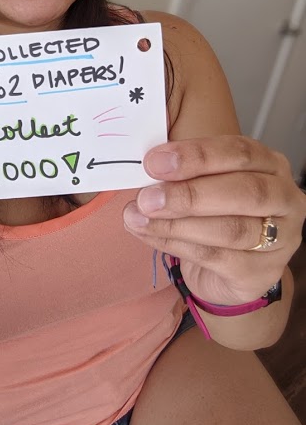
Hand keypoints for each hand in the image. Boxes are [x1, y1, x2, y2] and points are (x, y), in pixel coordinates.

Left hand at [123, 135, 305, 305]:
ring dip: (177, 224)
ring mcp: (280, 239)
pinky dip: (176, 245)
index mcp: (270, 164)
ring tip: (139, 218)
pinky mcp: (262, 272)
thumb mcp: (203, 183)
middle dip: (189, 195)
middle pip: (244, 192)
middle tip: (147, 199)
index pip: (240, 152)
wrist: (228, 269)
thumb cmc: (216, 213)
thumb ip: (182, 173)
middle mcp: (285, 199)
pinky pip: (216, 258)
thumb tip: (148, 169)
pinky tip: (149, 236)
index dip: (196, 156)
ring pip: (230, 230)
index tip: (155, 162)